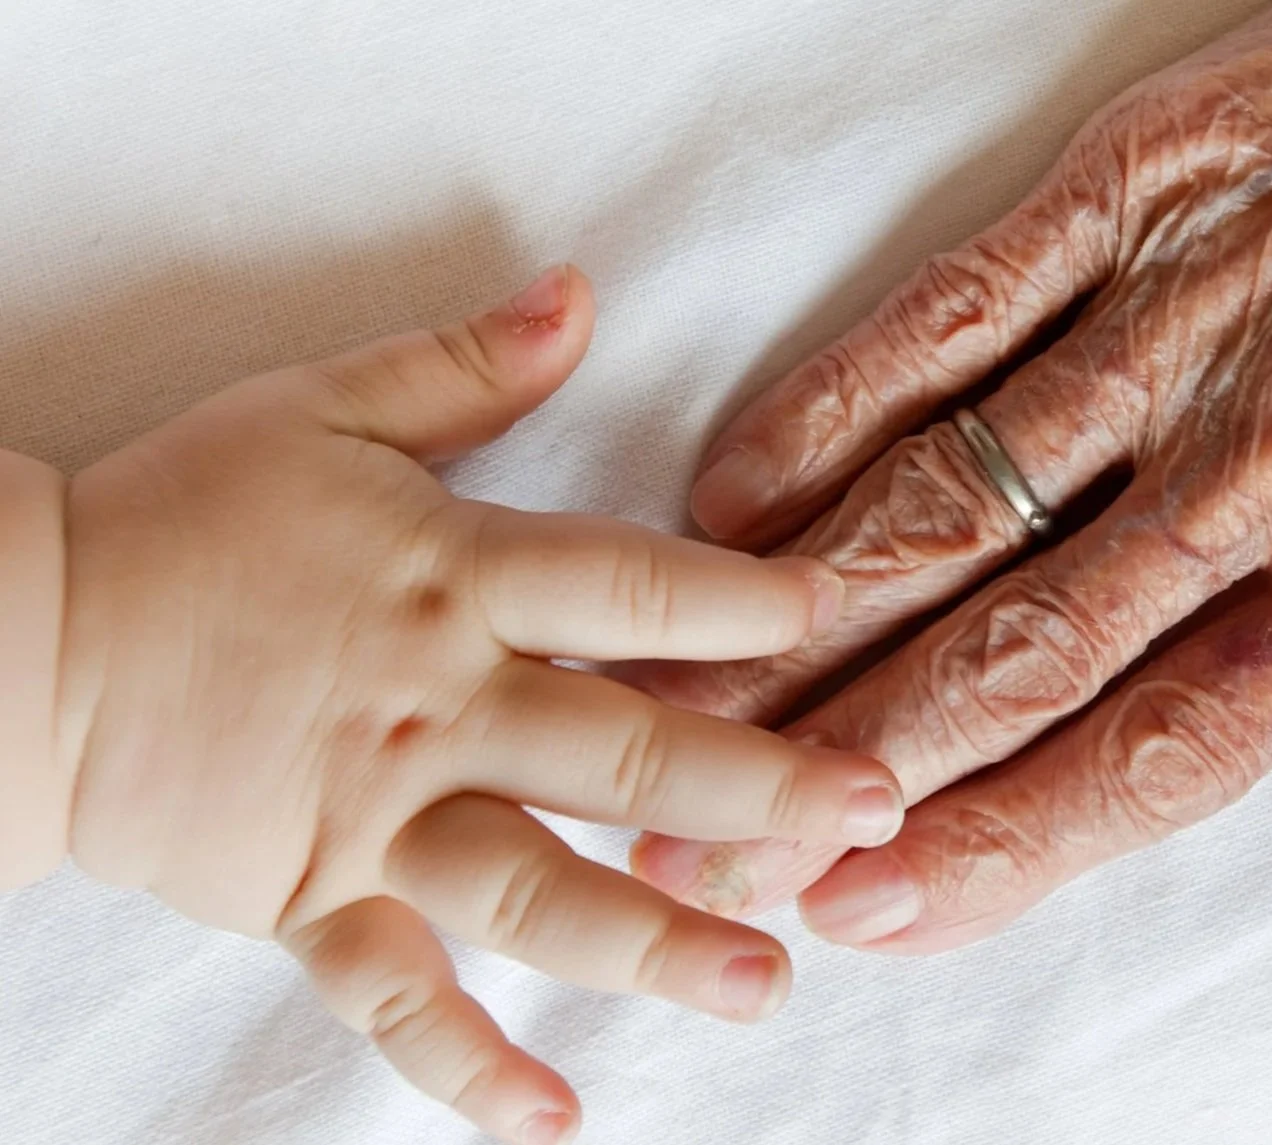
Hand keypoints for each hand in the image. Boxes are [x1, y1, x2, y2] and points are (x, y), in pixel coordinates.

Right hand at [47, 266, 902, 1143]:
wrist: (29, 634)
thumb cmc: (185, 513)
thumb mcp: (328, 408)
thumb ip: (468, 365)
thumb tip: (581, 292)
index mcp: (455, 573)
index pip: (631, 585)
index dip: (743, 599)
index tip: (838, 616)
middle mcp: (440, 702)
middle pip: (624, 747)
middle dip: (757, 782)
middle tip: (868, 811)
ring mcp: (379, 814)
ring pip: (540, 887)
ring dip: (658, 939)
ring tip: (763, 980)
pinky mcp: (313, 899)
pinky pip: (399, 999)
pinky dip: (470, 1065)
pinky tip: (557, 1117)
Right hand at [624, 0, 1271, 987]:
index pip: (1165, 747)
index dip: (1009, 838)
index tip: (876, 901)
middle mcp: (1260, 463)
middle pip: (1021, 648)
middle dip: (859, 753)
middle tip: (726, 830)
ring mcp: (1180, 321)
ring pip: (957, 499)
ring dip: (814, 614)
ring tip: (698, 696)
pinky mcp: (1137, 188)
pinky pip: (955, 315)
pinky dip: (834, 407)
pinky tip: (738, 494)